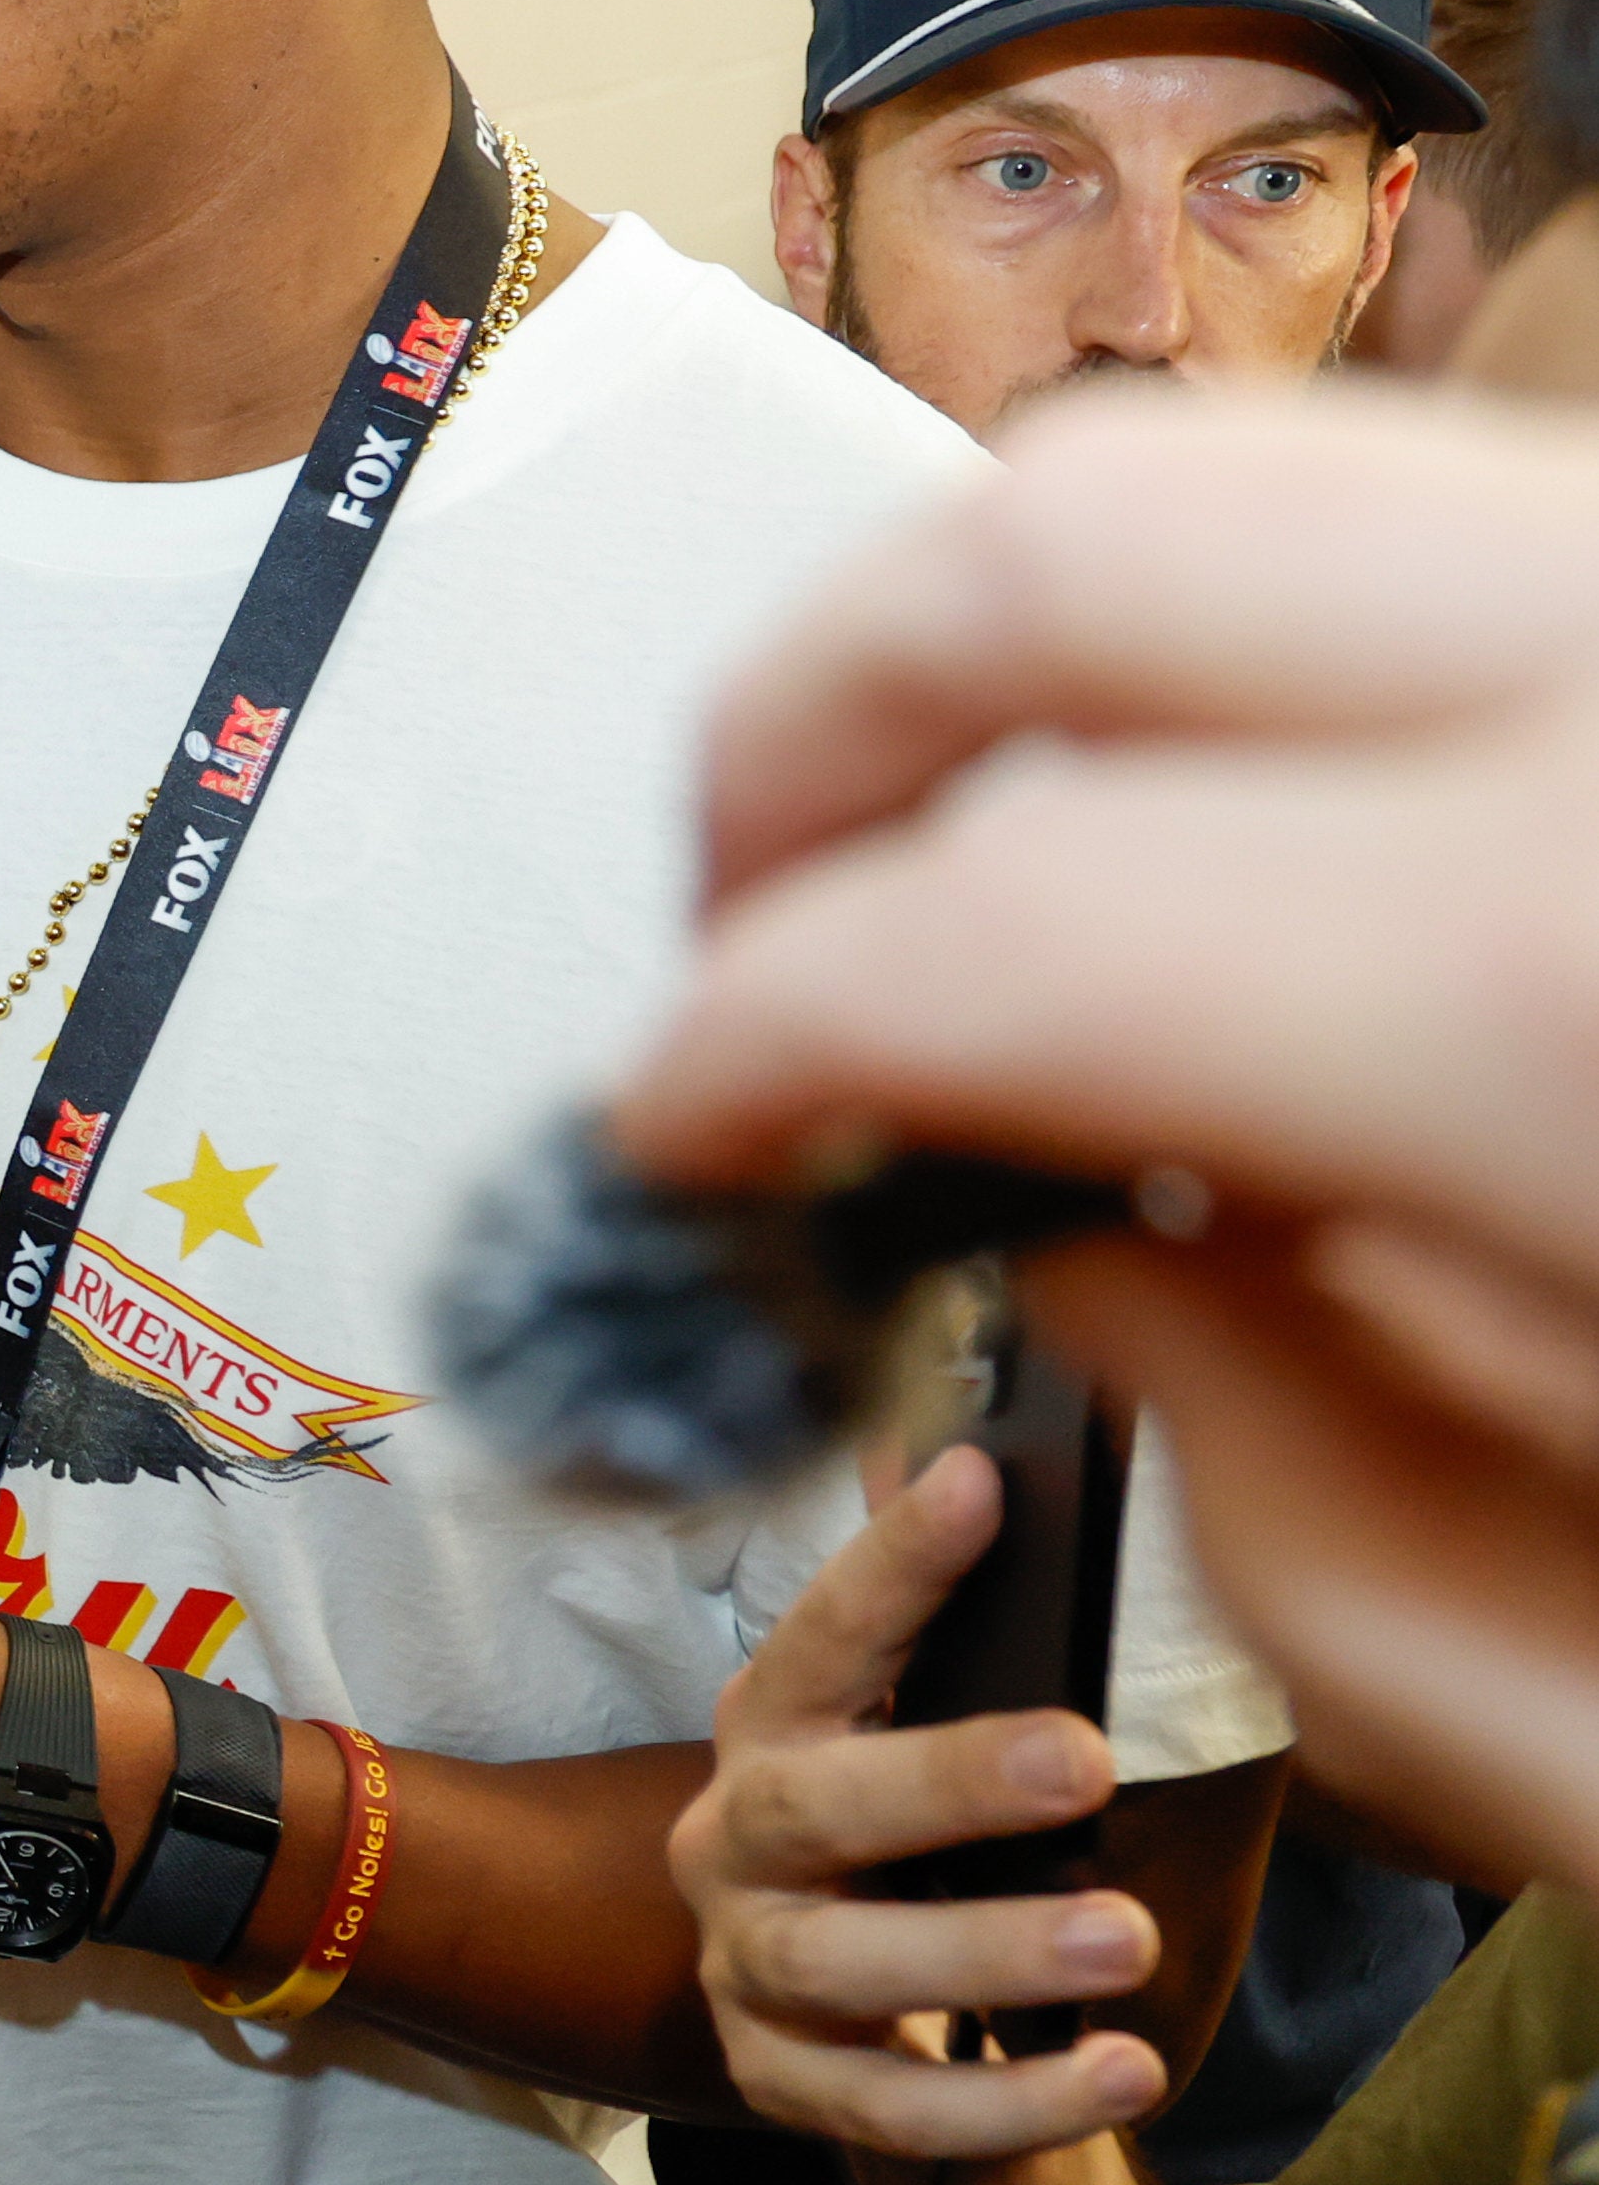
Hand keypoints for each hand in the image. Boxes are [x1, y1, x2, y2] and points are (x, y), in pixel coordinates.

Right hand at [609, 392, 1598, 1896]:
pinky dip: (1302, 679)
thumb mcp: (1588, 1705)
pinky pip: (1488, 560)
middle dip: (813, 722)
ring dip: (1061, 665)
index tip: (678, 1143)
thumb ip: (1260, 1469)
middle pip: (1071, 536)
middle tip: (750, 930)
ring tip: (1014, 895)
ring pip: (1289, 478)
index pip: (960, 926)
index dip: (732, 1043)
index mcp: (1548, 993)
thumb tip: (1093, 1239)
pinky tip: (1312, 904)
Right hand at [668, 1444, 1171, 2156]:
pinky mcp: (779, 2078)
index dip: (895, 1562)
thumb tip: (984, 1460)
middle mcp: (735, 1836)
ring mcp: (745, 1963)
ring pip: (835, 1964)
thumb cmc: (933, 1844)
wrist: (871, 2022)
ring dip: (981, 1951)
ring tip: (1124, 1939)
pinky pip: (881, 2107)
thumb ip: (976, 1631)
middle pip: (812, 1806)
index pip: (826, 1633)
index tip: (981, 1481)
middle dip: (944, 1780)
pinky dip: (1003, 2102)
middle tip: (1083, 1760)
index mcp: (778, 1726)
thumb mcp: (946, 1728)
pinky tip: (1122, 2072)